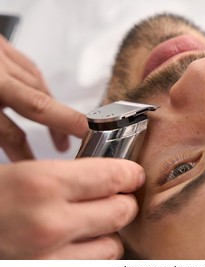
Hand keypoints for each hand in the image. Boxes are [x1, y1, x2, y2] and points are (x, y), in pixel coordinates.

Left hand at [0, 35, 87, 160]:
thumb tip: (4, 142)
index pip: (9, 134)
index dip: (26, 154)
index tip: (37, 168)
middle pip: (39, 106)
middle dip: (66, 125)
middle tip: (82, 140)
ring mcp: (0, 57)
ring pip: (38, 86)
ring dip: (54, 110)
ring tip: (61, 131)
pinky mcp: (2, 45)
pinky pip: (30, 68)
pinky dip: (41, 86)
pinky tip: (44, 97)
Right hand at [0, 158, 143, 258]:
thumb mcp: (24, 174)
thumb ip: (70, 177)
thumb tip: (113, 178)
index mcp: (42, 184)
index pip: (114, 176)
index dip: (129, 175)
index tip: (132, 176)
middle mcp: (49, 224)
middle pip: (122, 211)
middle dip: (122, 203)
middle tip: (113, 198)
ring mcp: (49, 260)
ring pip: (113, 246)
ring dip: (107, 234)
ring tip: (87, 226)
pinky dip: (92, 257)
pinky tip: (76, 246)